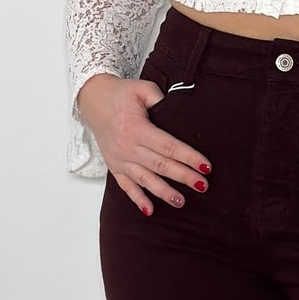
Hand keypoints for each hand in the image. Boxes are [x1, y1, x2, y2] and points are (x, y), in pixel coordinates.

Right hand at [76, 73, 210, 216]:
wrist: (93, 99)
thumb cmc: (120, 94)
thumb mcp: (142, 88)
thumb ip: (160, 99)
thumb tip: (178, 111)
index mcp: (136, 128)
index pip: (168, 146)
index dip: (188, 157)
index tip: (205, 166)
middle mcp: (127, 147)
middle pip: (160, 165)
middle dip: (183, 176)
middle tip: (202, 185)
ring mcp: (120, 159)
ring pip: (145, 179)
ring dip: (164, 192)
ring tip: (181, 201)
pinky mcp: (114, 167)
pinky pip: (126, 187)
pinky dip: (137, 199)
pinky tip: (150, 211)